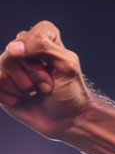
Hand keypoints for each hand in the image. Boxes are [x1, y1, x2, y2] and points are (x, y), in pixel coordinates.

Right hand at [0, 21, 96, 139]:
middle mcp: (23, 49)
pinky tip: (22, 99)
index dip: (41, 54)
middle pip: (14, 54)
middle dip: (35, 75)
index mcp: (44, 38)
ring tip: (34, 92)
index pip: (35, 35)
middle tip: (47, 85)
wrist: (64, 118)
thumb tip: (12, 48)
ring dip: (22, 87)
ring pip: (3, 69)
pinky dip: (10, 96)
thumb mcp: (66, 65)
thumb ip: (43, 48)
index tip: (52, 67)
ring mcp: (9, 66)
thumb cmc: (69, 91)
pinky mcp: (0, 82)